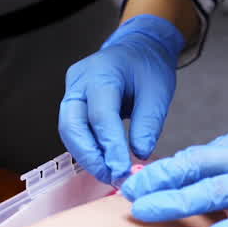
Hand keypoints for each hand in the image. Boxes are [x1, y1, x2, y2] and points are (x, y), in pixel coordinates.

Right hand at [59, 15, 184, 183]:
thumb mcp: (158, 93)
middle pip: (72, 125)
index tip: (121, 171)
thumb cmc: (148, 67)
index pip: (101, 115)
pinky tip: (104, 163)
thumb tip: (139, 154)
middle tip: (111, 177)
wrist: (138, 49)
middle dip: (90, 157)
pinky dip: (87, 150)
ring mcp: (71, 92)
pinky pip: (74, 131)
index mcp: (102, 72)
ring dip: (87, 157)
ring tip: (109, 174)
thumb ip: (148, 124)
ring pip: (69, 131)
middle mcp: (79, 81)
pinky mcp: (72, 103)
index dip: (110, 146)